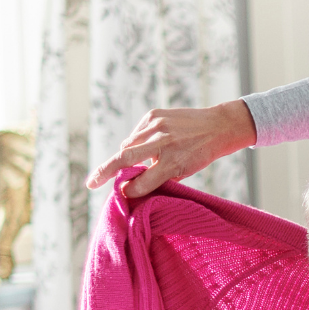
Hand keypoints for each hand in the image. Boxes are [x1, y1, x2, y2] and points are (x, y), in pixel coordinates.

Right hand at [87, 100, 257, 197]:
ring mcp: (158, 126)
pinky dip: (135, 142)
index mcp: (174, 162)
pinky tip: (145, 145)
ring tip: (132, 162)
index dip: (130, 191)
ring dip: (125, 156)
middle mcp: (164, 143)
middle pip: (125, 158)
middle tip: (91, 183)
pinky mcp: (154, 115)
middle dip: (105, 172)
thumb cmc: (199, 154)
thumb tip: (129, 186)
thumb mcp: (184, 172)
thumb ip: (159, 178)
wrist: (217, 126)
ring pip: (128, 145)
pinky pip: (135, 133)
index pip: (143, 182)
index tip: (121, 195)